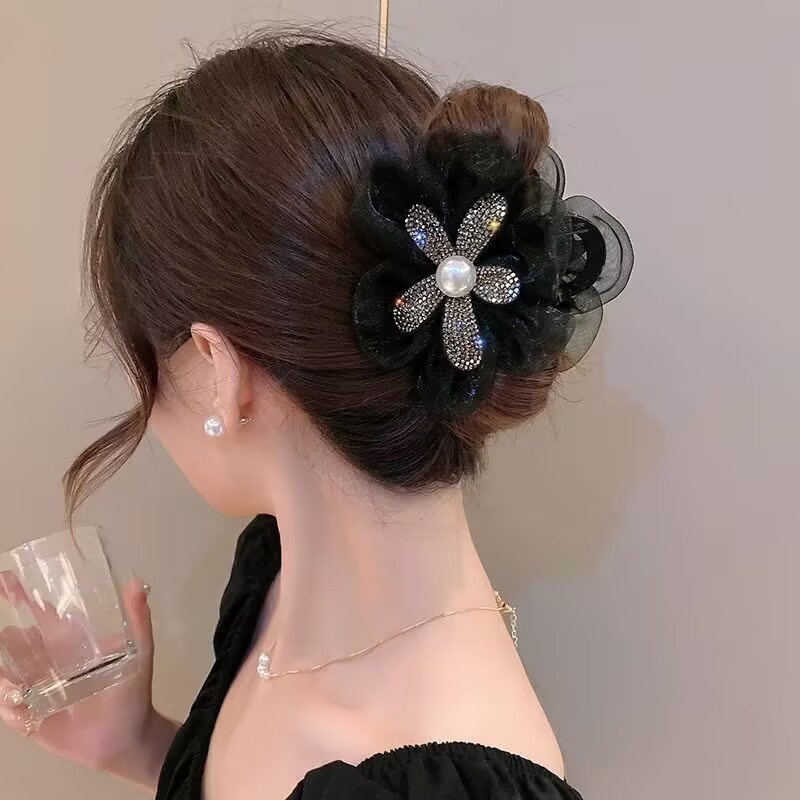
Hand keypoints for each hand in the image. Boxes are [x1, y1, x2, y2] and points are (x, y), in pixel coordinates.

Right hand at [0, 578, 174, 783]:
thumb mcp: (139, 651)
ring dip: (6, 669)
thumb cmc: (130, 691)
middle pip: (14, 640)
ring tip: (17, 675)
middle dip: (8, 636)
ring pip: (6, 670)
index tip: (6, 581)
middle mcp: (48, 660)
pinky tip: (18, 700)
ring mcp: (37, 687)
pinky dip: (8, 701)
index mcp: (69, 641)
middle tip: (15, 637)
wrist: (126, 738)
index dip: (20, 596)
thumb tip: (137, 582)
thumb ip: (139, 619)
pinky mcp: (30, 716)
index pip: (39, 613)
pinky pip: (8, 706)